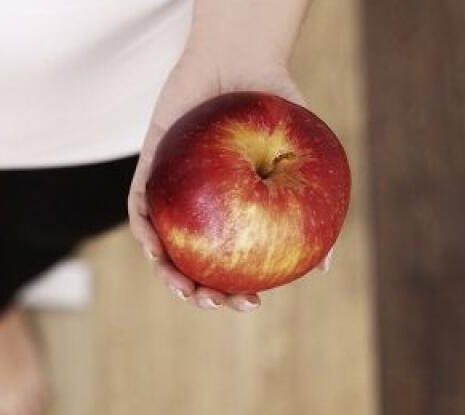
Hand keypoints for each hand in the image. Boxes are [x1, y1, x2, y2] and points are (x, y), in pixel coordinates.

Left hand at [127, 49, 331, 311]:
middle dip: (197, 293)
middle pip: (190, 263)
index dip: (234, 291)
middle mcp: (199, 209)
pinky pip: (139, 205)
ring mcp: (171, 192)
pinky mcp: (148, 169)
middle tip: (213, 302)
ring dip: (166, 272)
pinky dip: (143, 229)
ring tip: (183, 288)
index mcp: (231, 213)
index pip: (228, 264)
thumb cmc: (273, 108)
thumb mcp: (301, 157)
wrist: (240, 60)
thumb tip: (325, 266)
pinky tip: (153, 245)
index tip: (250, 303)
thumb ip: (310, 206)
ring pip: (160, 245)